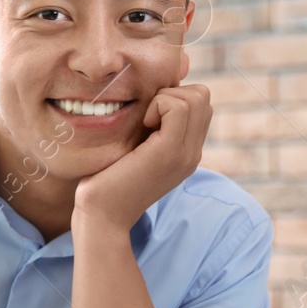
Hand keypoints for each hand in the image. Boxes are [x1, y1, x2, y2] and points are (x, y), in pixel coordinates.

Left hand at [73, 83, 211, 232]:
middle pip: (203, 96)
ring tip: (145, 122)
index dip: (174, 97)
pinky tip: (143, 125)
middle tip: (147, 116)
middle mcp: (192, 153)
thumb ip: (151, 128)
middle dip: (172, 92)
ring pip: (197, 97)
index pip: (201, 104)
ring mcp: (186, 153)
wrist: (103, 215)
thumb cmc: (107, 179)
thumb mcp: (136, 148)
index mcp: (186, 151)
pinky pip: (178, 107)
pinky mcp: (170, 152)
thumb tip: (150, 94)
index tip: (148, 116)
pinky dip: (158, 104)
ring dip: (165, 98)